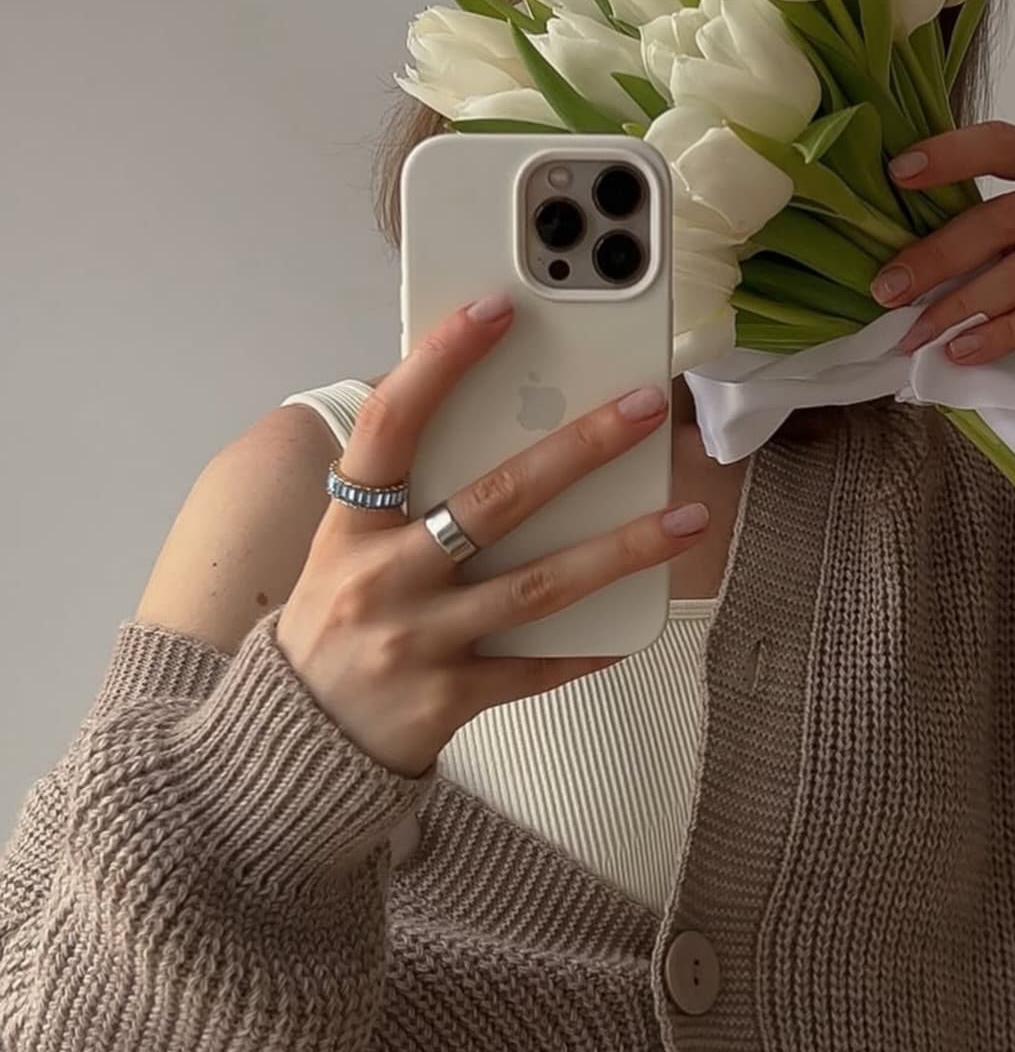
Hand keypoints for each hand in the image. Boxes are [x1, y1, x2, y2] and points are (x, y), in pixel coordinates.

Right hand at [277, 298, 706, 777]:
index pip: (392, 424)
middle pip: (496, 499)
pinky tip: (639, 616)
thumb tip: (491, 418)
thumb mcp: (343, 548)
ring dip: (622, 548)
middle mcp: (382, 578)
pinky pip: (537, 666)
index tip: (497, 309)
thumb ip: (401, 494)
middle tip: (646, 407)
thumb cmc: (333, 625)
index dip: (440, 360)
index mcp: (349, 525)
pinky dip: (590, 642)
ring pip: (539, 585)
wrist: (291, 742)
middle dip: (580, 447)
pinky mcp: (450, 698)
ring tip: (686, 518)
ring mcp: (417, 642)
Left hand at [872, 121, 1014, 360]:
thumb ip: (992, 216)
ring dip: (966, 306)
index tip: (897, 174)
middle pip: (1007, 219)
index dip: (952, 155)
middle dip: (941, 256)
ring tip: (920, 333)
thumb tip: (903, 258)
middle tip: (889, 289)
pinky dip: (1007, 333)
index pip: (1003, 142)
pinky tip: (967, 349)